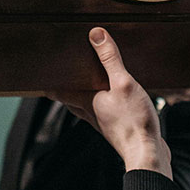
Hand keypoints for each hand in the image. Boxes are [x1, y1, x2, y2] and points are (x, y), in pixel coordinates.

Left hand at [55, 27, 172, 178]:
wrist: (148, 155)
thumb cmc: (134, 121)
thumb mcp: (122, 83)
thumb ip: (109, 59)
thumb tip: (95, 34)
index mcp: (88, 102)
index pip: (61, 92)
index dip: (50, 85)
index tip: (41, 76)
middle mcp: (92, 114)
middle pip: (72, 101)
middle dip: (66, 89)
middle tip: (62, 77)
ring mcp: (105, 124)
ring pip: (88, 108)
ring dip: (84, 97)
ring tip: (86, 84)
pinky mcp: (119, 130)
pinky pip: (106, 114)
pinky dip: (103, 105)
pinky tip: (114, 101)